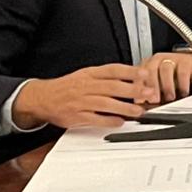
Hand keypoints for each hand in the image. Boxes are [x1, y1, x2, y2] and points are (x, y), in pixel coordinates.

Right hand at [12, 64, 152, 129]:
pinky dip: (108, 120)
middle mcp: (86, 86)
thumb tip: (133, 76)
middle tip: (148, 93)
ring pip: (105, 103)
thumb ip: (107, 76)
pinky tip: (120, 122)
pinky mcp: (76, 116)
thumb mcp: (86, 74)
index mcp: (90, 74)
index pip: (112, 70)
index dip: (130, 71)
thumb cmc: (68, 86)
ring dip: (124, 108)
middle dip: (132, 90)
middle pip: (112, 87)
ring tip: (138, 111)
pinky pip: (95, 118)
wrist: (42, 98)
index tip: (144, 73)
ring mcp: (81, 101)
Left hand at [135, 52, 191, 103]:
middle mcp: (157, 60)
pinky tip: (183, 92)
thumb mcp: (158, 84)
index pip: (139, 75)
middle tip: (155, 100)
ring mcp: (171, 58)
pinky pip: (182, 72)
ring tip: (170, 98)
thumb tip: (142, 107)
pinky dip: (183, 84)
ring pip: (166, 70)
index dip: (139, 88)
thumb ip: (149, 93)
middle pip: (151, 70)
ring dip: (167, 86)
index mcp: (146, 65)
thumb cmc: (171, 77)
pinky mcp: (185, 61)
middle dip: (152, 86)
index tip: (141, 101)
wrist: (190, 65)